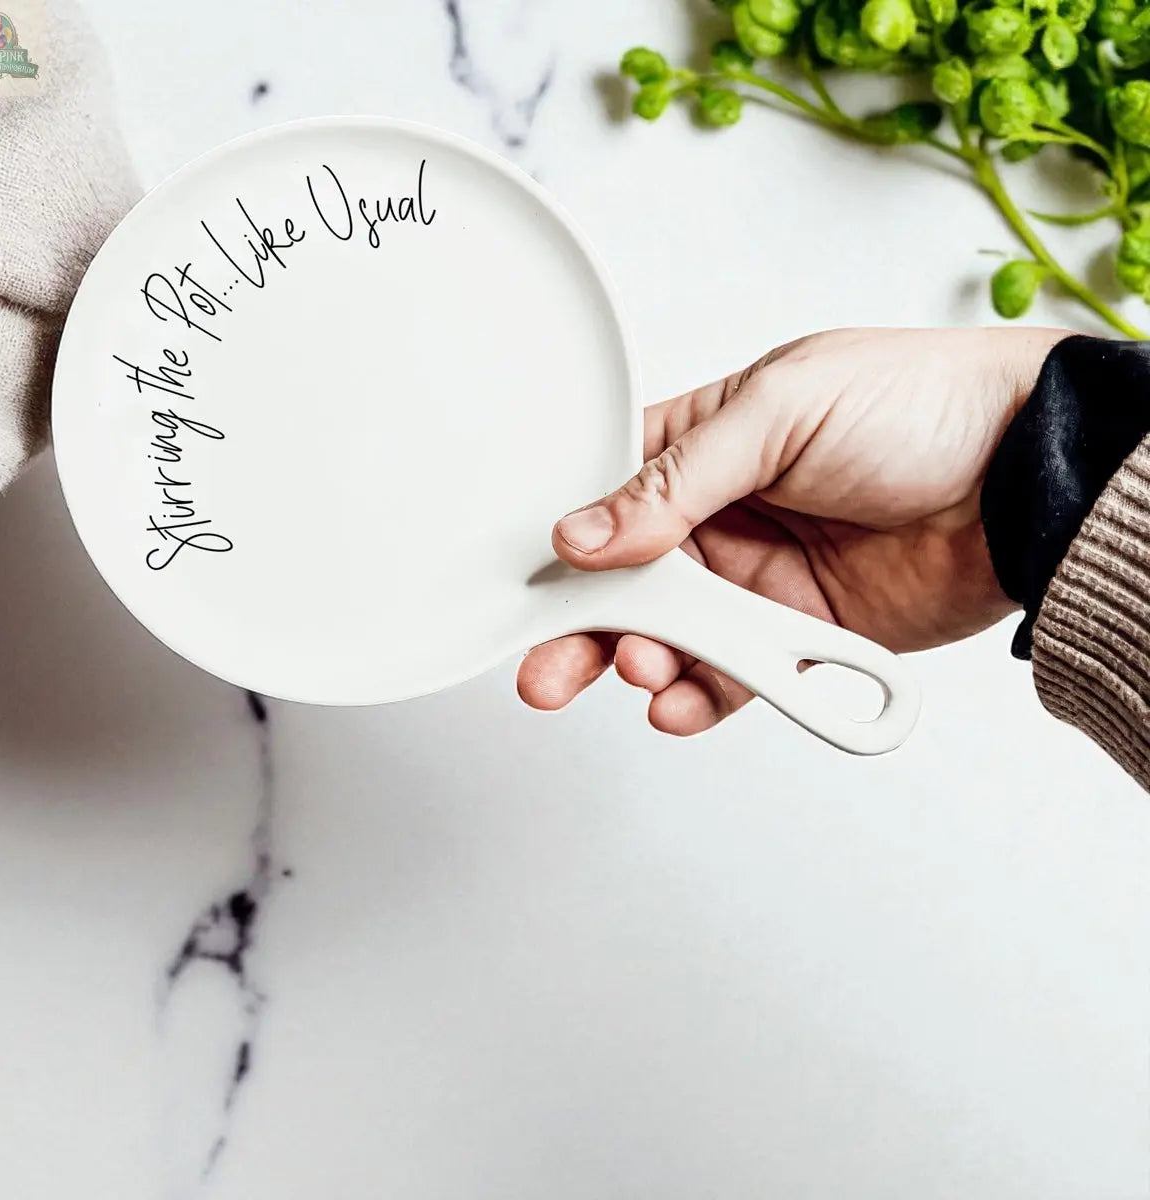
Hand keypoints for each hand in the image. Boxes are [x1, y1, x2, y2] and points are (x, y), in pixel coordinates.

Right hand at [516, 325, 1070, 734]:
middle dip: (583, 629)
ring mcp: (760, 578)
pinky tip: (682, 703)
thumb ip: (676, 479)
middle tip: (549, 670)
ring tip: (647, 670)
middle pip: (628, 582)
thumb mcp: (780, 410)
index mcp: (705, 444)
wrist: (1026, 478)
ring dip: (646, 664)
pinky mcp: (802, 635)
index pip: (608, 497)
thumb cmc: (918, 405)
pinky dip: (704, 699)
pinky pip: (738, 678)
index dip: (566, 543)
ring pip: (676, 637)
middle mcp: (723, 515)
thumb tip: (586, 532)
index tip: (535, 584)